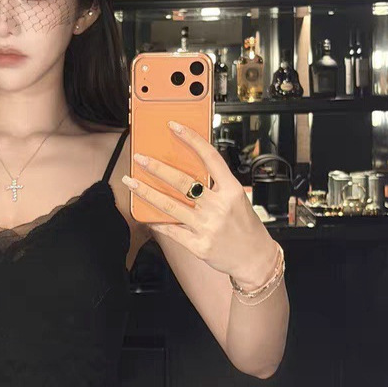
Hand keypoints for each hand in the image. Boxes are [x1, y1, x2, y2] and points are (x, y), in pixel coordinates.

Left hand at [123, 119, 277, 287]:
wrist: (256, 259)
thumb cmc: (245, 227)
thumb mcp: (238, 200)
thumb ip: (216, 186)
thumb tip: (186, 171)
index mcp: (232, 190)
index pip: (210, 158)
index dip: (192, 140)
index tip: (175, 127)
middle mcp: (219, 206)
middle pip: (183, 182)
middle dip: (157, 168)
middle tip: (140, 158)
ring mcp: (207, 226)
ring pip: (170, 206)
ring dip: (147, 192)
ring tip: (131, 182)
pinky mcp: (198, 245)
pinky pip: (171, 230)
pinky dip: (156, 221)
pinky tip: (143, 214)